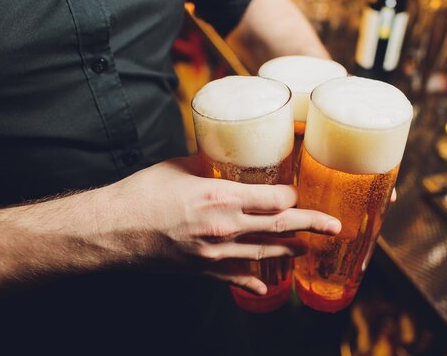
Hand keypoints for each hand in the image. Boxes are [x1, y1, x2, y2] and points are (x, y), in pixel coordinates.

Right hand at [96, 156, 341, 294]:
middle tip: (334, 227)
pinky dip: (254, 281)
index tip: (298, 192)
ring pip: (264, 253)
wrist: (112, 229)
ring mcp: (215, 252)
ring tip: (307, 250)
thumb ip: (207, 165)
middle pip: (279, 227)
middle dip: (311, 225)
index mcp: (221, 195)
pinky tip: (267, 287)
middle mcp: (225, 226)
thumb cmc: (142, 193)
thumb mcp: (178, 167)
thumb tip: (221, 159)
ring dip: (289, 251)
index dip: (291, 195)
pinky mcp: (202, 269)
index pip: (273, 198)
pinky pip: (235, 277)